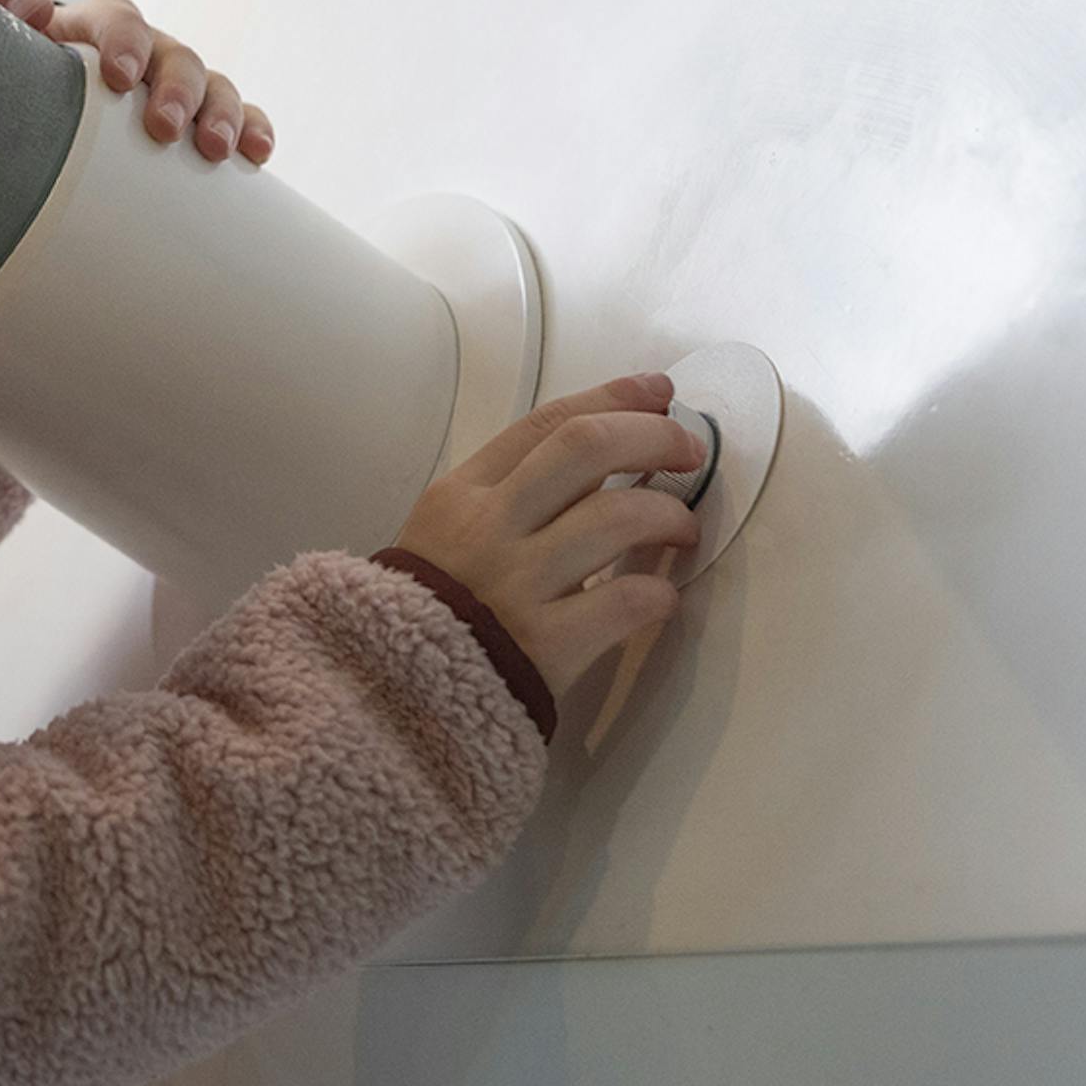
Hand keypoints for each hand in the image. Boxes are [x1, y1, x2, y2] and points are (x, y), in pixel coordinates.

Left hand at [0, 0, 274, 164]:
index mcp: (95, 29)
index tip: (120, 78)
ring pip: (213, 84)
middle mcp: (145, 51)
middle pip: (174, 54)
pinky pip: (241, 114)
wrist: (36, 110)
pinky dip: (253, 128)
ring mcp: (176, 83)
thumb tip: (34, 5)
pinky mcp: (200, 115)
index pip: (118, 19)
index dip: (124, 42)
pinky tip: (257, 154)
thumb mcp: (1, 44)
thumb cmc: (19, 77)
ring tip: (215, 149)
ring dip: (221, 112)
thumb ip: (0, 8)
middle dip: (177, 89)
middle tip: (164, 128)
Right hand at [392, 374, 705, 696]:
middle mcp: (490, 528)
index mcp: (463, 493)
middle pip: (585, 449)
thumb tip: (603, 451)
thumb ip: (512, 493)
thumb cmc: (433, 607)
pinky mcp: (546, 646)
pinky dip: (658, 593)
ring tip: (682, 528)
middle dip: (652, 437)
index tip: (660, 392)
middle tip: (689, 450)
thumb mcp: (449, 530)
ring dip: (668, 514)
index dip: (614, 397)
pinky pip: (625, 602)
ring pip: (616, 518)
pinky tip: (662, 597)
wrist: (396, 694)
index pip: (546, 423)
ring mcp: (517, 585)